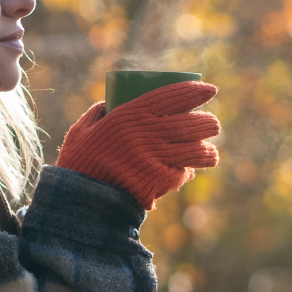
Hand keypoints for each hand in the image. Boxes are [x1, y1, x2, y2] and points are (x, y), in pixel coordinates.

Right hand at [56, 81, 220, 209]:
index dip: (197, 91)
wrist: (82, 201)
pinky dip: (185, 172)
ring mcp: (158, 158)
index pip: (175, 95)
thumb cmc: (79, 164)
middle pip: (195, 123)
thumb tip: (109, 103)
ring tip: (208, 151)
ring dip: (207, 151)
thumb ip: (97, 114)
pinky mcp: (161, 181)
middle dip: (209, 123)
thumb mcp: (83, 131)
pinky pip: (183, 173)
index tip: (210, 90)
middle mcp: (149, 133)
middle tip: (211, 124)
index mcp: (132, 114)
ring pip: (198, 150)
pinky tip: (184, 171)